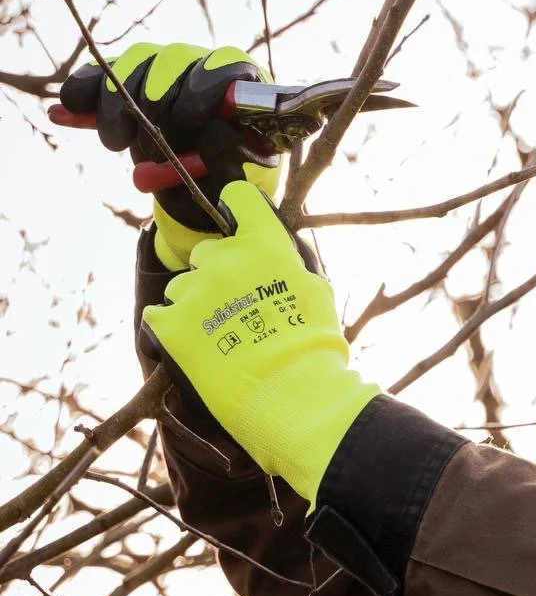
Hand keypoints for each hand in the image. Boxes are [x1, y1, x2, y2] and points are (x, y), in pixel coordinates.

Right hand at [58, 42, 281, 271]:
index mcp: (242, 91)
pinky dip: (84, 90)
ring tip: (113, 143)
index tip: (185, 121)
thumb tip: (214, 129)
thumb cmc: (230, 190)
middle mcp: (205, 70)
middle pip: (175, 58)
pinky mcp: (132, 82)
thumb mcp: (240, 183)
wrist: (202, 201)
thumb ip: (233, 157)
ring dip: (118, 99)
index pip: (227, 65)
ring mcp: (166, 72)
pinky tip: (65, 109)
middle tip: (146, 145)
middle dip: (154, 99)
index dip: (203, 87)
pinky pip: (103, 75)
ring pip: (138, 61)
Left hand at [140, 181, 378, 507]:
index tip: (238, 224)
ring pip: (181, 287)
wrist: (292, 397)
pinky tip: (194, 347)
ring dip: (195, 305)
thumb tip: (278, 257)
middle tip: (237, 309)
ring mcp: (191, 292)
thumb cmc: (314, 349)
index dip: (237, 209)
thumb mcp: (316, 293)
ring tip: (219, 339)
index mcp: (263, 245)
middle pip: (205, 252)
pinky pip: (158, 315)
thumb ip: (288, 265)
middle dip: (218, 274)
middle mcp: (222, 259)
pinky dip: (171, 328)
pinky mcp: (168, 325)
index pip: (238, 198)